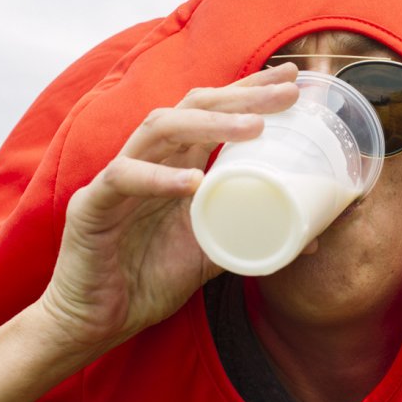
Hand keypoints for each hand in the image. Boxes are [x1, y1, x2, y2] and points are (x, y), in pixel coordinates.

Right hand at [38, 63, 300, 351]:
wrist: (94, 324)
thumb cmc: (149, 281)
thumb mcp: (214, 252)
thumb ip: (252, 236)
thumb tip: (310, 237)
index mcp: (173, 164)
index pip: (211, 110)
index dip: (250, 89)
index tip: (293, 77)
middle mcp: (146, 159)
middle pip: (192, 106)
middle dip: (243, 95)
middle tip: (289, 93)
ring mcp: (117, 179)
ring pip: (159, 129)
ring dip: (209, 123)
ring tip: (255, 128)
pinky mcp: (90, 207)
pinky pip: (123, 179)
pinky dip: (160, 178)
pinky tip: (194, 181)